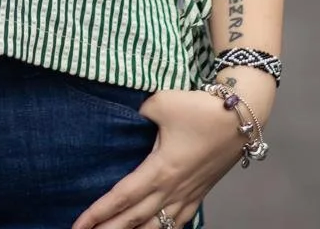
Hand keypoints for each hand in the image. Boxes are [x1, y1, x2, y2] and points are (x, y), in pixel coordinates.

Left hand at [70, 87, 250, 228]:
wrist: (241, 117)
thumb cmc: (200, 108)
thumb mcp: (161, 102)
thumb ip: (138, 112)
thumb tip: (129, 117)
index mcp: (160, 170)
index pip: (122, 196)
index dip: (98, 212)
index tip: (78, 224)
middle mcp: (172, 189)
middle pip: (134, 219)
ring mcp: (188, 194)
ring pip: (157, 226)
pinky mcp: (201, 193)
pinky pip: (178, 222)